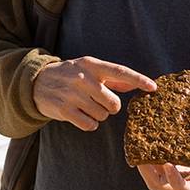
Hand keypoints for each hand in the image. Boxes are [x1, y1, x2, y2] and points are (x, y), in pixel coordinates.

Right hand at [32, 57, 155, 130]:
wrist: (36, 82)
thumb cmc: (68, 75)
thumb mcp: (87, 69)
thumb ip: (111, 78)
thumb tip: (132, 86)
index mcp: (91, 65)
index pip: (120, 72)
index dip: (138, 80)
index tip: (153, 87)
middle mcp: (82, 78)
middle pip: (114, 103)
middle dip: (110, 107)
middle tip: (99, 102)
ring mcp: (72, 94)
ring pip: (102, 115)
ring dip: (97, 115)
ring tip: (84, 106)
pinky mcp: (64, 110)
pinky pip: (89, 124)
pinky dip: (88, 123)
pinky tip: (80, 115)